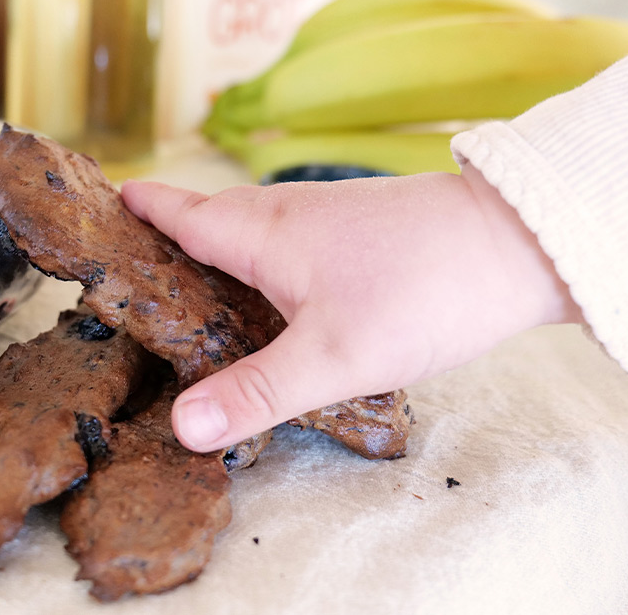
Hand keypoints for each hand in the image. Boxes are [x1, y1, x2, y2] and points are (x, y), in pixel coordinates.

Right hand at [120, 165, 581, 452]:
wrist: (521, 243)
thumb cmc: (423, 290)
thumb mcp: (333, 357)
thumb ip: (256, 392)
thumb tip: (182, 426)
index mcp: (264, 234)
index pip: (184, 215)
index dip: (143, 210)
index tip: (107, 202)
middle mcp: (289, 214)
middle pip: (213, 217)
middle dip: (170, 230)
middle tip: (135, 255)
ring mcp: (330, 218)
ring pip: (254, 226)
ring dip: (217, 242)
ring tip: (192, 279)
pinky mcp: (363, 231)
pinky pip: (291, 237)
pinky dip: (262, 256)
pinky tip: (276, 291)